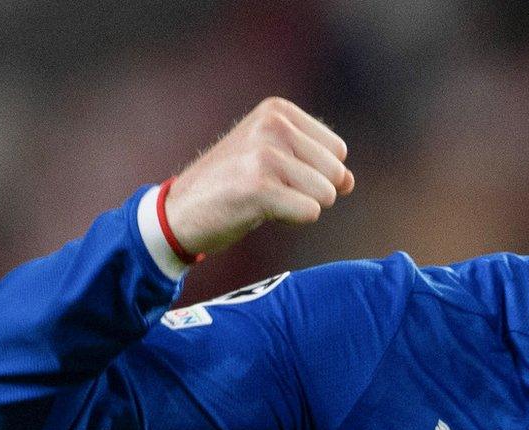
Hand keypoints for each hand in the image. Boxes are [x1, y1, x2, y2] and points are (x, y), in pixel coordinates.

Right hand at [163, 98, 354, 257]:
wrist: (180, 211)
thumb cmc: (230, 185)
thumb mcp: (272, 157)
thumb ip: (315, 163)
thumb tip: (349, 182)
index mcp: (277, 110)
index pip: (337, 150)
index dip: (316, 173)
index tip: (277, 175)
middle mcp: (273, 124)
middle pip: (336, 173)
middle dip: (311, 192)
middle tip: (270, 191)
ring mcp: (265, 154)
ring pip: (326, 194)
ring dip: (300, 207)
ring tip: (264, 199)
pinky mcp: (259, 187)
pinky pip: (310, 212)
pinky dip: (291, 220)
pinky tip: (260, 211)